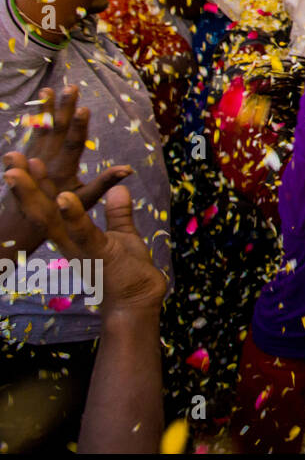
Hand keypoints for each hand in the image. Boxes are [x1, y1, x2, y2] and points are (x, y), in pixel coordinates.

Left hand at [1, 86, 131, 212]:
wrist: (23, 221)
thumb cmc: (62, 211)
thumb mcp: (86, 200)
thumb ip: (105, 183)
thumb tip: (128, 169)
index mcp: (64, 170)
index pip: (72, 145)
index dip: (78, 127)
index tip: (83, 109)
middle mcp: (47, 161)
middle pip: (56, 130)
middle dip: (63, 108)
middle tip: (70, 88)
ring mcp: (35, 157)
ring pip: (41, 128)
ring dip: (45, 108)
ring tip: (48, 89)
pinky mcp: (28, 156)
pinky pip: (33, 132)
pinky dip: (36, 117)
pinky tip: (39, 103)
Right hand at [6, 170, 165, 316]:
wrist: (137, 301)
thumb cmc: (127, 270)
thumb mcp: (121, 234)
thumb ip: (117, 212)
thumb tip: (119, 187)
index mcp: (71, 235)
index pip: (49, 204)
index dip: (36, 183)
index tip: (24, 158)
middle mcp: (68, 241)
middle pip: (39, 209)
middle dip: (23, 184)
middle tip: (9, 158)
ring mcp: (79, 247)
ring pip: (50, 218)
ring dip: (35, 194)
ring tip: (20, 170)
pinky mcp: (96, 253)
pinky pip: (82, 231)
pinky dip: (73, 214)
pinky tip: (64, 197)